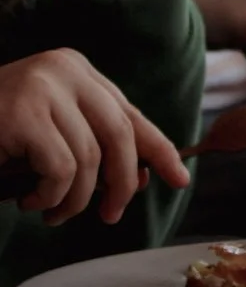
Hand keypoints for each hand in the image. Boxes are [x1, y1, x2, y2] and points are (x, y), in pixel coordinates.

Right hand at [0, 48, 188, 225]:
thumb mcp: (49, 137)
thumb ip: (91, 145)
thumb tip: (142, 176)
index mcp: (75, 70)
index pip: (129, 112)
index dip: (157, 148)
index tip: (180, 178)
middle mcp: (64, 69)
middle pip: (119, 134)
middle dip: (122, 183)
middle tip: (110, 216)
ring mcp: (43, 86)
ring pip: (90, 158)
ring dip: (75, 199)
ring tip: (50, 211)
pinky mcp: (24, 111)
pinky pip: (61, 168)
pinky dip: (51, 196)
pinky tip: (29, 201)